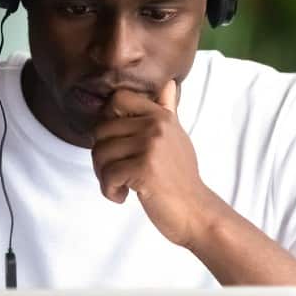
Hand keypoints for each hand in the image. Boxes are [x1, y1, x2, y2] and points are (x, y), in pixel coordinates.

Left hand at [90, 80, 226, 247]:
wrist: (195, 211)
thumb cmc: (181, 177)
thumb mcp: (177, 137)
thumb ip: (168, 110)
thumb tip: (168, 84)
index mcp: (161, 116)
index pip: (118, 99)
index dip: (107, 120)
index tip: (116, 142)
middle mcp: (156, 126)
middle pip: (101, 130)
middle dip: (100, 156)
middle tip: (114, 173)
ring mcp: (151, 147)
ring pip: (100, 153)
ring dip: (103, 176)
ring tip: (120, 185)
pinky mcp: (145, 169)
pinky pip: (108, 174)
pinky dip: (109, 190)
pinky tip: (123, 196)